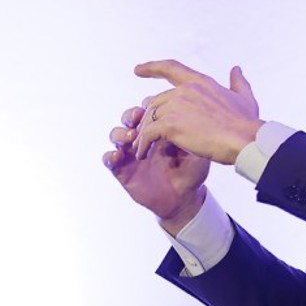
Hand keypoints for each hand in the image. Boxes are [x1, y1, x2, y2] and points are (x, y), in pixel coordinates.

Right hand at [104, 102, 209, 231]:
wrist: (184, 199)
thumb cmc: (191, 173)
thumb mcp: (197, 151)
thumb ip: (191, 134)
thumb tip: (188, 114)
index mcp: (159, 130)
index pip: (148, 110)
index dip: (147, 105)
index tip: (153, 107)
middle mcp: (143, 139)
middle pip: (128, 118)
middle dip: (130, 115)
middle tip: (138, 117)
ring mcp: (131, 153)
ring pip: (116, 134)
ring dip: (120, 133)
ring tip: (131, 138)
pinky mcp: (122, 170)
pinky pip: (108, 160)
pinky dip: (109, 155)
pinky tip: (118, 156)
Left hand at [131, 61, 260, 164]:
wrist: (245, 141)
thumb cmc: (247, 123)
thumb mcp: (244, 98)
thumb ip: (238, 82)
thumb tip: (236, 69)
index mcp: (199, 82)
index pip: (171, 68)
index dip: (152, 67)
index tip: (137, 69)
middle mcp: (185, 90)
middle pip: (155, 101)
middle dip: (148, 116)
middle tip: (142, 130)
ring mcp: (176, 106)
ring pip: (149, 118)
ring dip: (143, 132)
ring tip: (140, 146)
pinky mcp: (170, 125)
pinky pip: (148, 134)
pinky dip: (142, 144)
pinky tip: (141, 154)